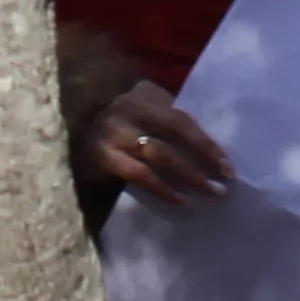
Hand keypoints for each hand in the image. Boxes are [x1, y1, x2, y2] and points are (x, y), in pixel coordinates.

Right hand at [83, 83, 231, 204]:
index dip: (205, 143)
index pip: (181, 119)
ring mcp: (115, 134)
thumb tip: (209, 148)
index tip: (227, 166)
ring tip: (207, 192)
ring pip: (158, 155)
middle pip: (172, 135)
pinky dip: (163, 189)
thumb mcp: (143, 111)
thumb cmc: (121, 126)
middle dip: (201, 160)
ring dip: (187, 176)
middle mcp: (129, 112)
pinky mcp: (104, 157)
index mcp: (144, 98)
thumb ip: (168, 120)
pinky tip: (181, 201)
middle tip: (222, 184)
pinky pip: (139, 175)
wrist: (72, 134)